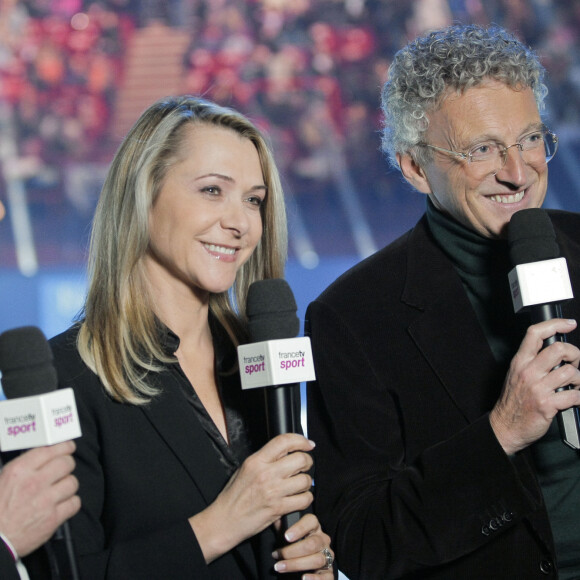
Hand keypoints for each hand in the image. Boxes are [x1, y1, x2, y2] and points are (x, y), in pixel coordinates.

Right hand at [0, 440, 79, 555]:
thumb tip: (42, 457)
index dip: (63, 447)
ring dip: (68, 485)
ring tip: (59, 489)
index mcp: (19, 471)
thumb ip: (22, 467)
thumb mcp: (2, 480)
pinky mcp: (53, 518)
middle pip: (66, 463)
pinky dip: (70, 503)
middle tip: (64, 469)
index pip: (50, 450)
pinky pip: (74, 503)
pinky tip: (62, 504)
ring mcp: (45, 501)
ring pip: (72, 482)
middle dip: (67, 465)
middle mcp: (34, 483)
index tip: (68, 447)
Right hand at [190, 433, 314, 562]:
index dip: (300, 440)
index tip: (308, 444)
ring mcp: (273, 491)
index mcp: (256, 461)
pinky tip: (299, 498)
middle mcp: (265, 474)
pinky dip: (305, 499)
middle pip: (300, 459)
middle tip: (305, 466)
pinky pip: (304, 499)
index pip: (283, 441)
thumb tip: (286, 451)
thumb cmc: (234, 496)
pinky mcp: (278, 508)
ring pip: (305, 480)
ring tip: (300, 485)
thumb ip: (265, 459)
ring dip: (306, 483)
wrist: (225, 521)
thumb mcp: (245, 469)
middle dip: (308, 461)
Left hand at [273, 513, 333, 577]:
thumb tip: (274, 515)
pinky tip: (303, 578)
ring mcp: (327, 556)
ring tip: (280, 567)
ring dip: (296, 565)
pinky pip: (327, 576)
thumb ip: (282, 523)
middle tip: (277, 555)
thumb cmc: (291, 544)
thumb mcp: (286, 532)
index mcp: (314, 527)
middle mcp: (322, 540)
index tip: (286, 536)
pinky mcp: (329, 572)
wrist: (299, 561)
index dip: (299, 528)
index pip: (311, 521)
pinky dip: (315, 579)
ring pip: (317, 560)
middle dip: (292, 551)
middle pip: (312, 544)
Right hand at [490, 318, 579, 454]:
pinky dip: (579, 397)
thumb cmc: (513, 401)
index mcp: (520, 361)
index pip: (535, 333)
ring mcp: (538, 388)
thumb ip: (533, 361)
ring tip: (574, 385)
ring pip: (571, 372)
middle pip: (559, 349)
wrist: (505, 426)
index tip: (568, 324)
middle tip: (574, 363)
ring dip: (579, 380)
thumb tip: (557, 352)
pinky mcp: (547, 405)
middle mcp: (528, 372)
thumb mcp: (516, 374)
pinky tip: (574, 398)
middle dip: (575, 355)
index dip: (555, 324)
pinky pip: (575, 396)